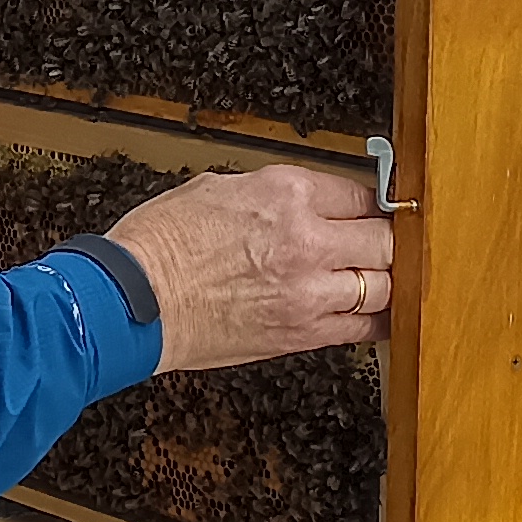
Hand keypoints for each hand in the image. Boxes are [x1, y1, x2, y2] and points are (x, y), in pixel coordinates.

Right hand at [103, 166, 391, 371]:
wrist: (133, 302)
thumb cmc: (160, 245)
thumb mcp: (217, 187)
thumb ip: (272, 193)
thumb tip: (301, 200)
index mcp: (286, 193)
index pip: (361, 193)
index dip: (371, 204)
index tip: (373, 210)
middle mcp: (307, 240)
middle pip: (385, 240)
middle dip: (387, 241)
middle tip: (383, 245)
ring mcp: (310, 291)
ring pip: (385, 286)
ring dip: (384, 282)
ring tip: (378, 279)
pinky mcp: (302, 334)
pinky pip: (362, 328)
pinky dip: (374, 320)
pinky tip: (374, 313)